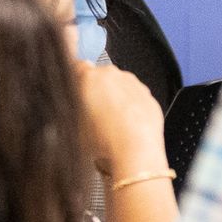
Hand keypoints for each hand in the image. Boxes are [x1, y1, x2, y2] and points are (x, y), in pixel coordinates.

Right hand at [75, 61, 167, 180]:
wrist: (136, 153)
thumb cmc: (103, 142)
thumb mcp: (73, 126)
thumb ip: (71, 107)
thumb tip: (71, 104)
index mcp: (89, 77)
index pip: (77, 67)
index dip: (75, 82)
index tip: (76, 93)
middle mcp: (113, 75)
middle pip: (100, 77)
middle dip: (96, 92)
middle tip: (93, 116)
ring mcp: (134, 85)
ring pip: (120, 87)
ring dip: (115, 100)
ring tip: (111, 126)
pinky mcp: (149, 98)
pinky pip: (136, 99)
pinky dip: (132, 109)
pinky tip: (127, 129)